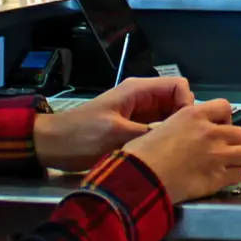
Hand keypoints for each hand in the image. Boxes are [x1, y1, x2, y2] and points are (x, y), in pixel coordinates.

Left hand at [33, 77, 193, 171]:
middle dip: (184, 119)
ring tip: (178, 150)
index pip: (179, 86)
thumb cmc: (80, 135)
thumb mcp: (115, 134)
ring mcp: (139, 114)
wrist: (53, 145)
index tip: (185, 127)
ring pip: (169, 117)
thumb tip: (178, 134)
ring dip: (175, 131)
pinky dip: (164, 139)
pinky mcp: (134, 129)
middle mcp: (142, 98)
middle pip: (177, 101)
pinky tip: (165, 154)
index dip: (187, 104)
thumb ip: (147, 131)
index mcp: (138, 90)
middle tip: (185, 143)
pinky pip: (158, 129)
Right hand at [121, 100, 240, 203]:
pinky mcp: (218, 178)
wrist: (141, 176)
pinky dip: (234, 176)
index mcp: (194, 115)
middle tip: (223, 150)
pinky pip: (240, 175)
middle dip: (234, 141)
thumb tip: (180, 134)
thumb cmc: (141, 152)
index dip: (224, 118)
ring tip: (231, 165)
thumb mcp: (159, 127)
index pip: (224, 106)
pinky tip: (225, 179)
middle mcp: (211, 132)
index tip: (217, 127)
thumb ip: (178, 127)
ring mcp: (218, 155)